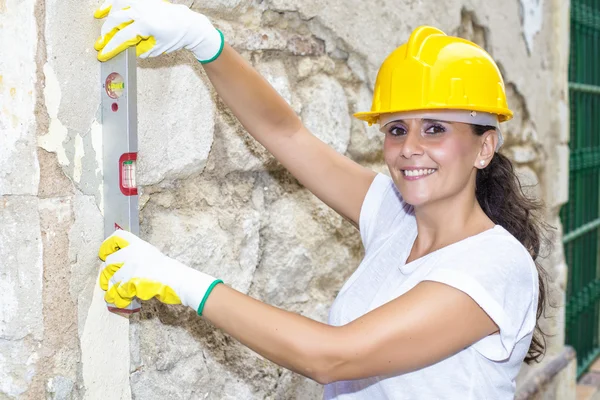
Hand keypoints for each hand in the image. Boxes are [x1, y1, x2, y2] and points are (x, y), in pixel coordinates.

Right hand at [93, 0, 223, 62]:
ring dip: (107, 14)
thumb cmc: (175, 37)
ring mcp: (143, 2)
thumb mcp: (156, 49)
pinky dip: (114, 2)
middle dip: (106, 33)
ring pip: (118, 5)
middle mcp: (142, 10)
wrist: (188, 25)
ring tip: (99, 21)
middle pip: (116, 20)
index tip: (103, 54)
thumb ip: (138, 49)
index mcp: (146, 24)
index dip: (111, 47)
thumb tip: (124, 47)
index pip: (122, 37)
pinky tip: (106, 8)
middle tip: (101, 43)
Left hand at [98, 230, 222, 314]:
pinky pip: (118, 291)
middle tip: (109, 281)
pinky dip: (120, 297)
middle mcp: (132, 253)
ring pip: (112, 278)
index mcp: (138, 244)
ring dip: (113, 288)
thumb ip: (135, 255)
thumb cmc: (167, 269)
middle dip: (108, 273)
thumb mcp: (151, 254)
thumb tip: (116, 264)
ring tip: (115, 294)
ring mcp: (131, 267)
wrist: (177, 279)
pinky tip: (123, 300)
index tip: (104, 254)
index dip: (107, 245)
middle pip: (109, 261)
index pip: (117, 237)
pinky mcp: (131, 281)